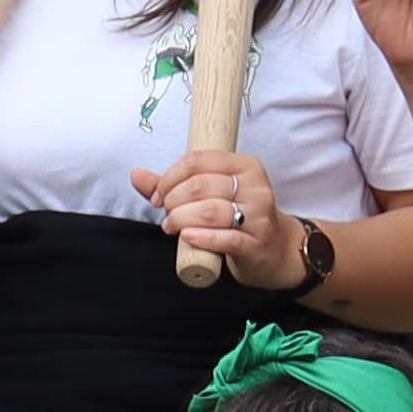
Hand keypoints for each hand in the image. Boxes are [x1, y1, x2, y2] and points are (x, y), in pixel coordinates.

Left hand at [128, 143, 296, 290]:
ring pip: (210, 211)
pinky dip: (201, 237)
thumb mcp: (212, 195)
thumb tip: (136, 175)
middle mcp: (255, 187)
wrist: (275, 250)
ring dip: (181, 220)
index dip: (169, 178)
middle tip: (167, 214)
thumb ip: (173, 184)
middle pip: (200, 185)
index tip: (158, 196)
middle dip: (173, 201)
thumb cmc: (239, 218)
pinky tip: (187, 237)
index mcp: (245, 166)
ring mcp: (259, 215)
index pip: (197, 161)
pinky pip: (225, 238)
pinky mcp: (256, 243)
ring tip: (173, 227)